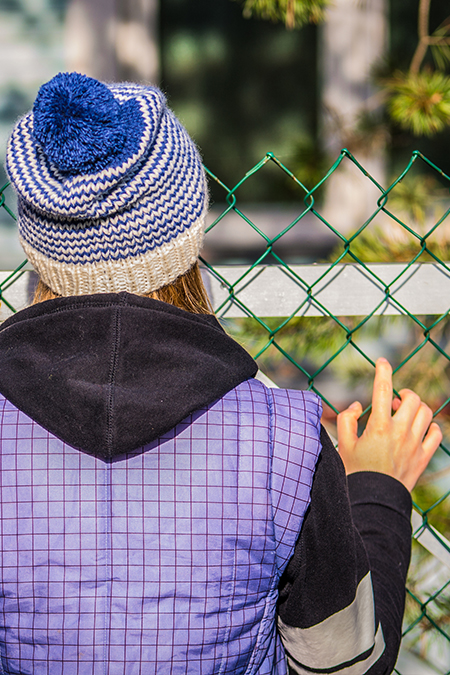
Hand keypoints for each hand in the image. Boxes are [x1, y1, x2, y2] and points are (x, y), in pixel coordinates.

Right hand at [337, 357, 441, 491]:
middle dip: (403, 392)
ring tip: (404, 412)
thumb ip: (346, 419)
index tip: (382, 361)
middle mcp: (399, 432)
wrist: (372, 501)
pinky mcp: (423, 457)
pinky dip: (430, 426)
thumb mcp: (342, 444)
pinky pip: (436, 433)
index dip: (383, 371)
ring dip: (416, 407)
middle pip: (411, 398)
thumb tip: (359, 405)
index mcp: (378, 426)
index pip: (383, 389)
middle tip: (394, 399)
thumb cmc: (354, 473)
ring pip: (426, 413)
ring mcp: (414, 445)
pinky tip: (420, 428)